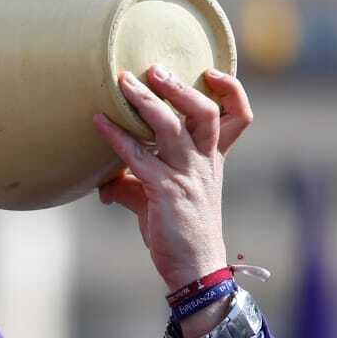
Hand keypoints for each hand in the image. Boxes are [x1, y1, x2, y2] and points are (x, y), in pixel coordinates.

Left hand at [92, 66, 253, 291]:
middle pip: (205, 112)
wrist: (194, 269)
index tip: (210, 71)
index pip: (238, 117)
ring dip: (146, 102)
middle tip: (153, 68)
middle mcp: (204, 163)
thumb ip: (133, 185)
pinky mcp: (167, 191)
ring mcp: (188, 176)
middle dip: (181, 87)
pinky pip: (139, 156)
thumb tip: (102, 183)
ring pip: (171, 128)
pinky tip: (99, 123)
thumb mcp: (157, 202)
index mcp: (211, 159)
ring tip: (123, 83)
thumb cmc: (179, 233)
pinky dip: (117, 137)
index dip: (230, 90)